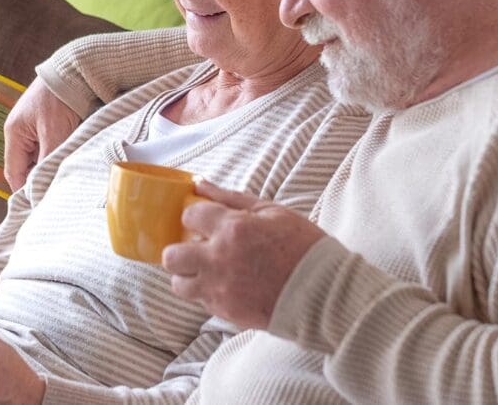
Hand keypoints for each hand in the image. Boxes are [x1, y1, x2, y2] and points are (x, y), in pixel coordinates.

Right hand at [3, 77, 81, 189]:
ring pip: (36, 159)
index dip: (25, 191)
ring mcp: (31, 129)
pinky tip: (67, 162)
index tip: (40, 204)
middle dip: (38, 180)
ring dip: (48, 168)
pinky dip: (55, 157)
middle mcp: (19, 132)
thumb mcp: (54, 133)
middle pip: (24, 168)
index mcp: (14, 133)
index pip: (13, 173)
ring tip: (63, 179)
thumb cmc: (60, 100)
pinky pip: (46, 149)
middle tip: (54, 193)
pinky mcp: (45, 126)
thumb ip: (47, 161)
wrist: (75, 71)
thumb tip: (42, 187)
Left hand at [162, 181, 323, 329]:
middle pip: (171, 256)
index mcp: (233, 229)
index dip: (195, 216)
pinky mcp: (227, 312)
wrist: (325, 294)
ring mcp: (221, 289)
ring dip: (188, 275)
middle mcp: (220, 260)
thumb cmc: (303, 247)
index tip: (203, 220)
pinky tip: (228, 285)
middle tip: (196, 248)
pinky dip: (209, 293)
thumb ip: (231, 198)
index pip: (189, 216)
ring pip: (179, 284)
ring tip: (208, 270)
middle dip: (179, 249)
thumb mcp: (272, 211)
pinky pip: (202, 302)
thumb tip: (201, 183)